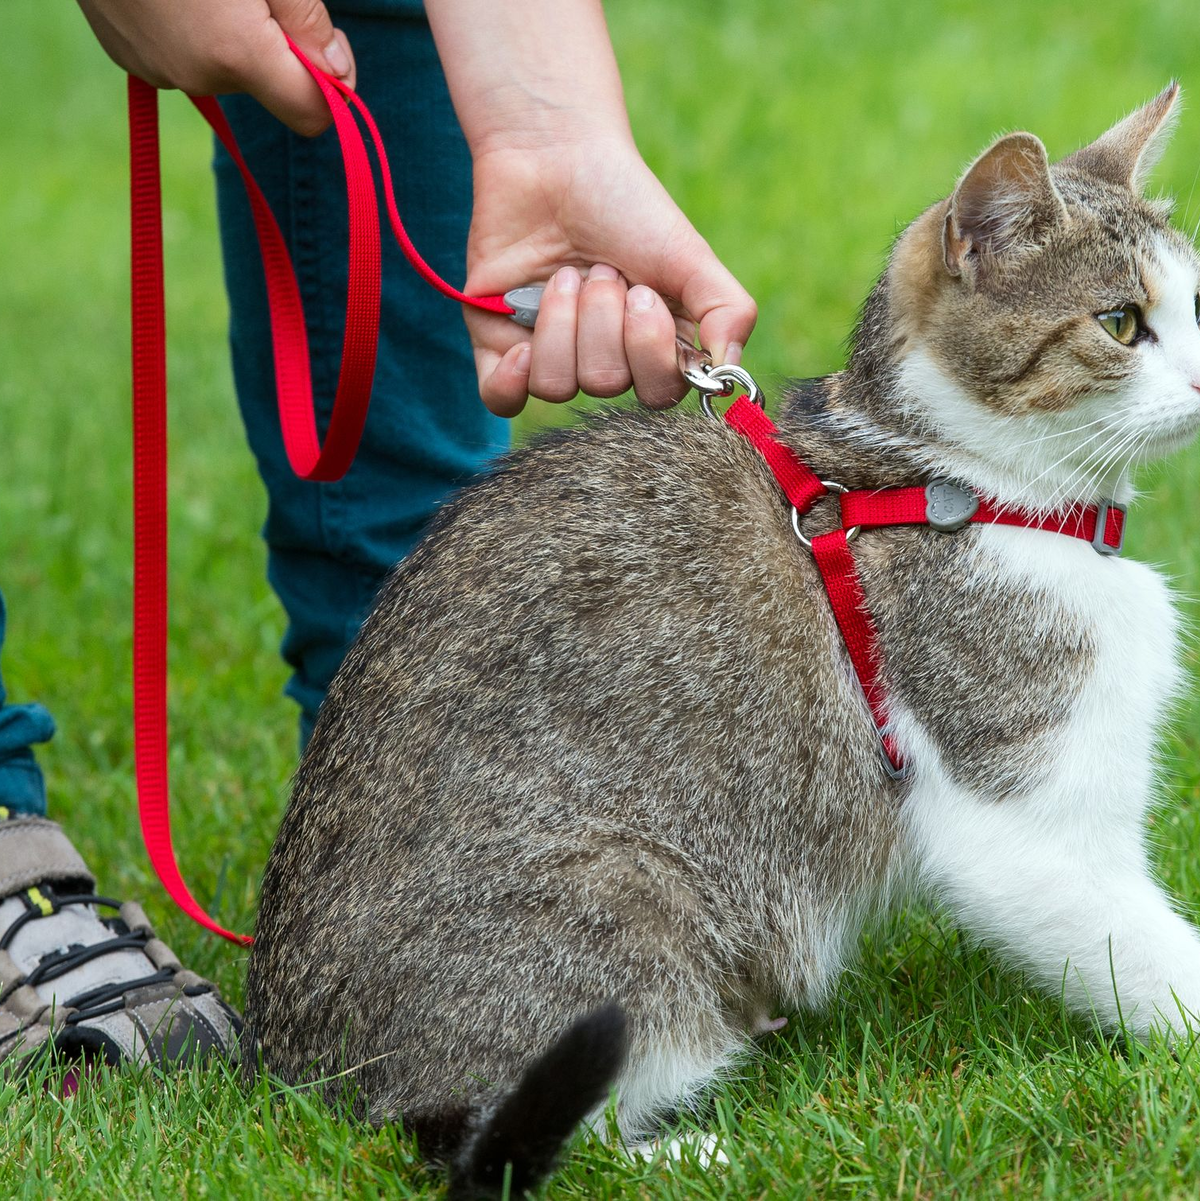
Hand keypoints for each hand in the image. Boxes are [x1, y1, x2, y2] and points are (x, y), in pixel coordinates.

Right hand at [76, 0, 355, 136]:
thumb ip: (307, 20)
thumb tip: (338, 75)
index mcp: (237, 54)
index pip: (313, 116)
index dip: (333, 88)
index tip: (330, 46)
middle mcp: (197, 76)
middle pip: (267, 86)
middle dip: (276, 47)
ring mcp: (156, 69)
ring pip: (223, 71)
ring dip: (231, 36)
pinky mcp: (127, 57)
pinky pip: (183, 57)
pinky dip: (192, 32)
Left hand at [463, 138, 756, 416]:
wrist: (551, 158)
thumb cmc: (626, 204)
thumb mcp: (690, 254)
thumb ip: (726, 310)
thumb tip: (729, 372)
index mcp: (654, 350)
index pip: (658, 394)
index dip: (648, 350)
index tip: (643, 293)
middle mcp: (604, 361)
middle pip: (604, 384)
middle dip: (601, 318)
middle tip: (600, 269)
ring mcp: (550, 359)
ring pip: (555, 385)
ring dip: (560, 320)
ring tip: (563, 273)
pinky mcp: (499, 348)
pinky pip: (501, 400)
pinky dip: (511, 381)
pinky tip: (519, 345)